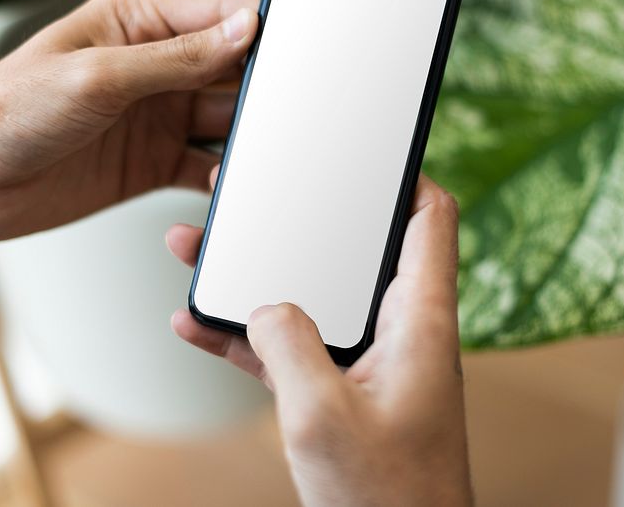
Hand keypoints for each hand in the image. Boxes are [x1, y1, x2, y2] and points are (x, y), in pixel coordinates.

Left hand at [0, 0, 258, 241]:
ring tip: (259, 151)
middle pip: (232, 70)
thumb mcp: (96, 75)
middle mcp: (152, 68)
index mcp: (135, 23)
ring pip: (226, 121)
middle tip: (283, 110)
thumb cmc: (4, 112)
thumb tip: (241, 30)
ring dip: (245, 137)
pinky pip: (205, 166)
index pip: (217, 11)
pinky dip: (223, 178)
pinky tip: (227, 184)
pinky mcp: (153, 163)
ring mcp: (155, 117)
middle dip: (259, 88)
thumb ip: (175, 57)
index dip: (259, 25)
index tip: (291, 49)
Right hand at [168, 174, 471, 506]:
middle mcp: (397, 332)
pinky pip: (288, 348)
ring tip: (198, 248)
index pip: (429, 220)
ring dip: (256, 277)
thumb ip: (289, 344)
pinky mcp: (337, 394)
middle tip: (250, 194)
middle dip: (299, 220)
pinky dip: (246, 335)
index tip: (359, 151)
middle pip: (350, 252)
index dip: (403, 176)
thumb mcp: (323, 416)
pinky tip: (195, 322)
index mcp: (419, 320)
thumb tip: (267, 307)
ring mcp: (364, 363)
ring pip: (308, 297)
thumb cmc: (385, 499)